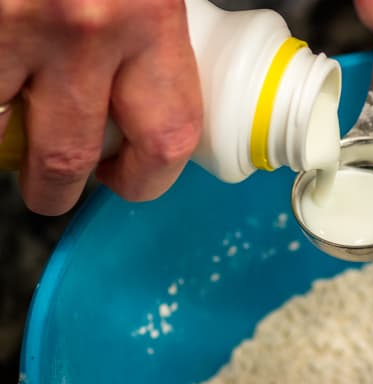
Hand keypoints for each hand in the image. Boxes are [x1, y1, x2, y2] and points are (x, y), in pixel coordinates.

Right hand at [0, 0, 201, 215]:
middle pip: (71, 158)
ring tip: (15, 142)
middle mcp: (89, 27)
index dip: (147, 178)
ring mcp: (23, 25)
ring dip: (9, 151)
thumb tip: (151, 85)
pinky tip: (0, 89)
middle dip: (59, 188)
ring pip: (5, 135)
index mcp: (153, 15)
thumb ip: (152, 32)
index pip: (167, 138)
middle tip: (56, 187)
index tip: (130, 178)